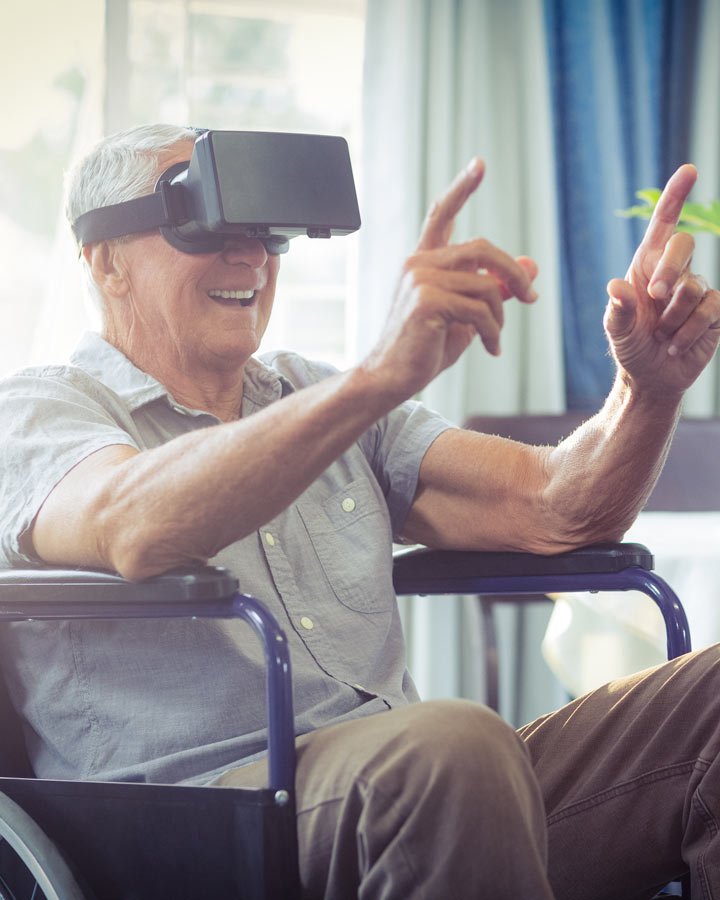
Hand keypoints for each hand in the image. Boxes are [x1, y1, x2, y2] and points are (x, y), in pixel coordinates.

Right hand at [363, 158, 537, 400]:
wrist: (390, 378)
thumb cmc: (423, 348)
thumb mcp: (465, 315)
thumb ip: (494, 289)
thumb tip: (531, 267)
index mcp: (422, 262)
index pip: (441, 215)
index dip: (462, 188)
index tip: (480, 164)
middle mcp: (418, 264)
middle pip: (484, 250)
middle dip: (514, 274)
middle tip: (531, 297)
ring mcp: (420, 281)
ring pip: (487, 287)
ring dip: (500, 317)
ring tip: (494, 339)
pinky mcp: (427, 302)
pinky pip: (481, 311)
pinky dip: (493, 333)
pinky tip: (490, 349)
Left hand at [604, 164, 719, 395]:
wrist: (651, 376)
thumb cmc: (631, 346)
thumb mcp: (616, 330)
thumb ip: (617, 309)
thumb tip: (616, 287)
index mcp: (647, 265)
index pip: (663, 224)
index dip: (675, 196)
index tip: (689, 170)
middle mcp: (675, 271)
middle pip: (683, 244)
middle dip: (668, 270)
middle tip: (654, 299)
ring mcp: (698, 289)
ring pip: (692, 287)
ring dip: (672, 318)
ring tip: (660, 337)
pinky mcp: (715, 311)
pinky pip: (709, 310)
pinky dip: (688, 332)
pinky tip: (674, 346)